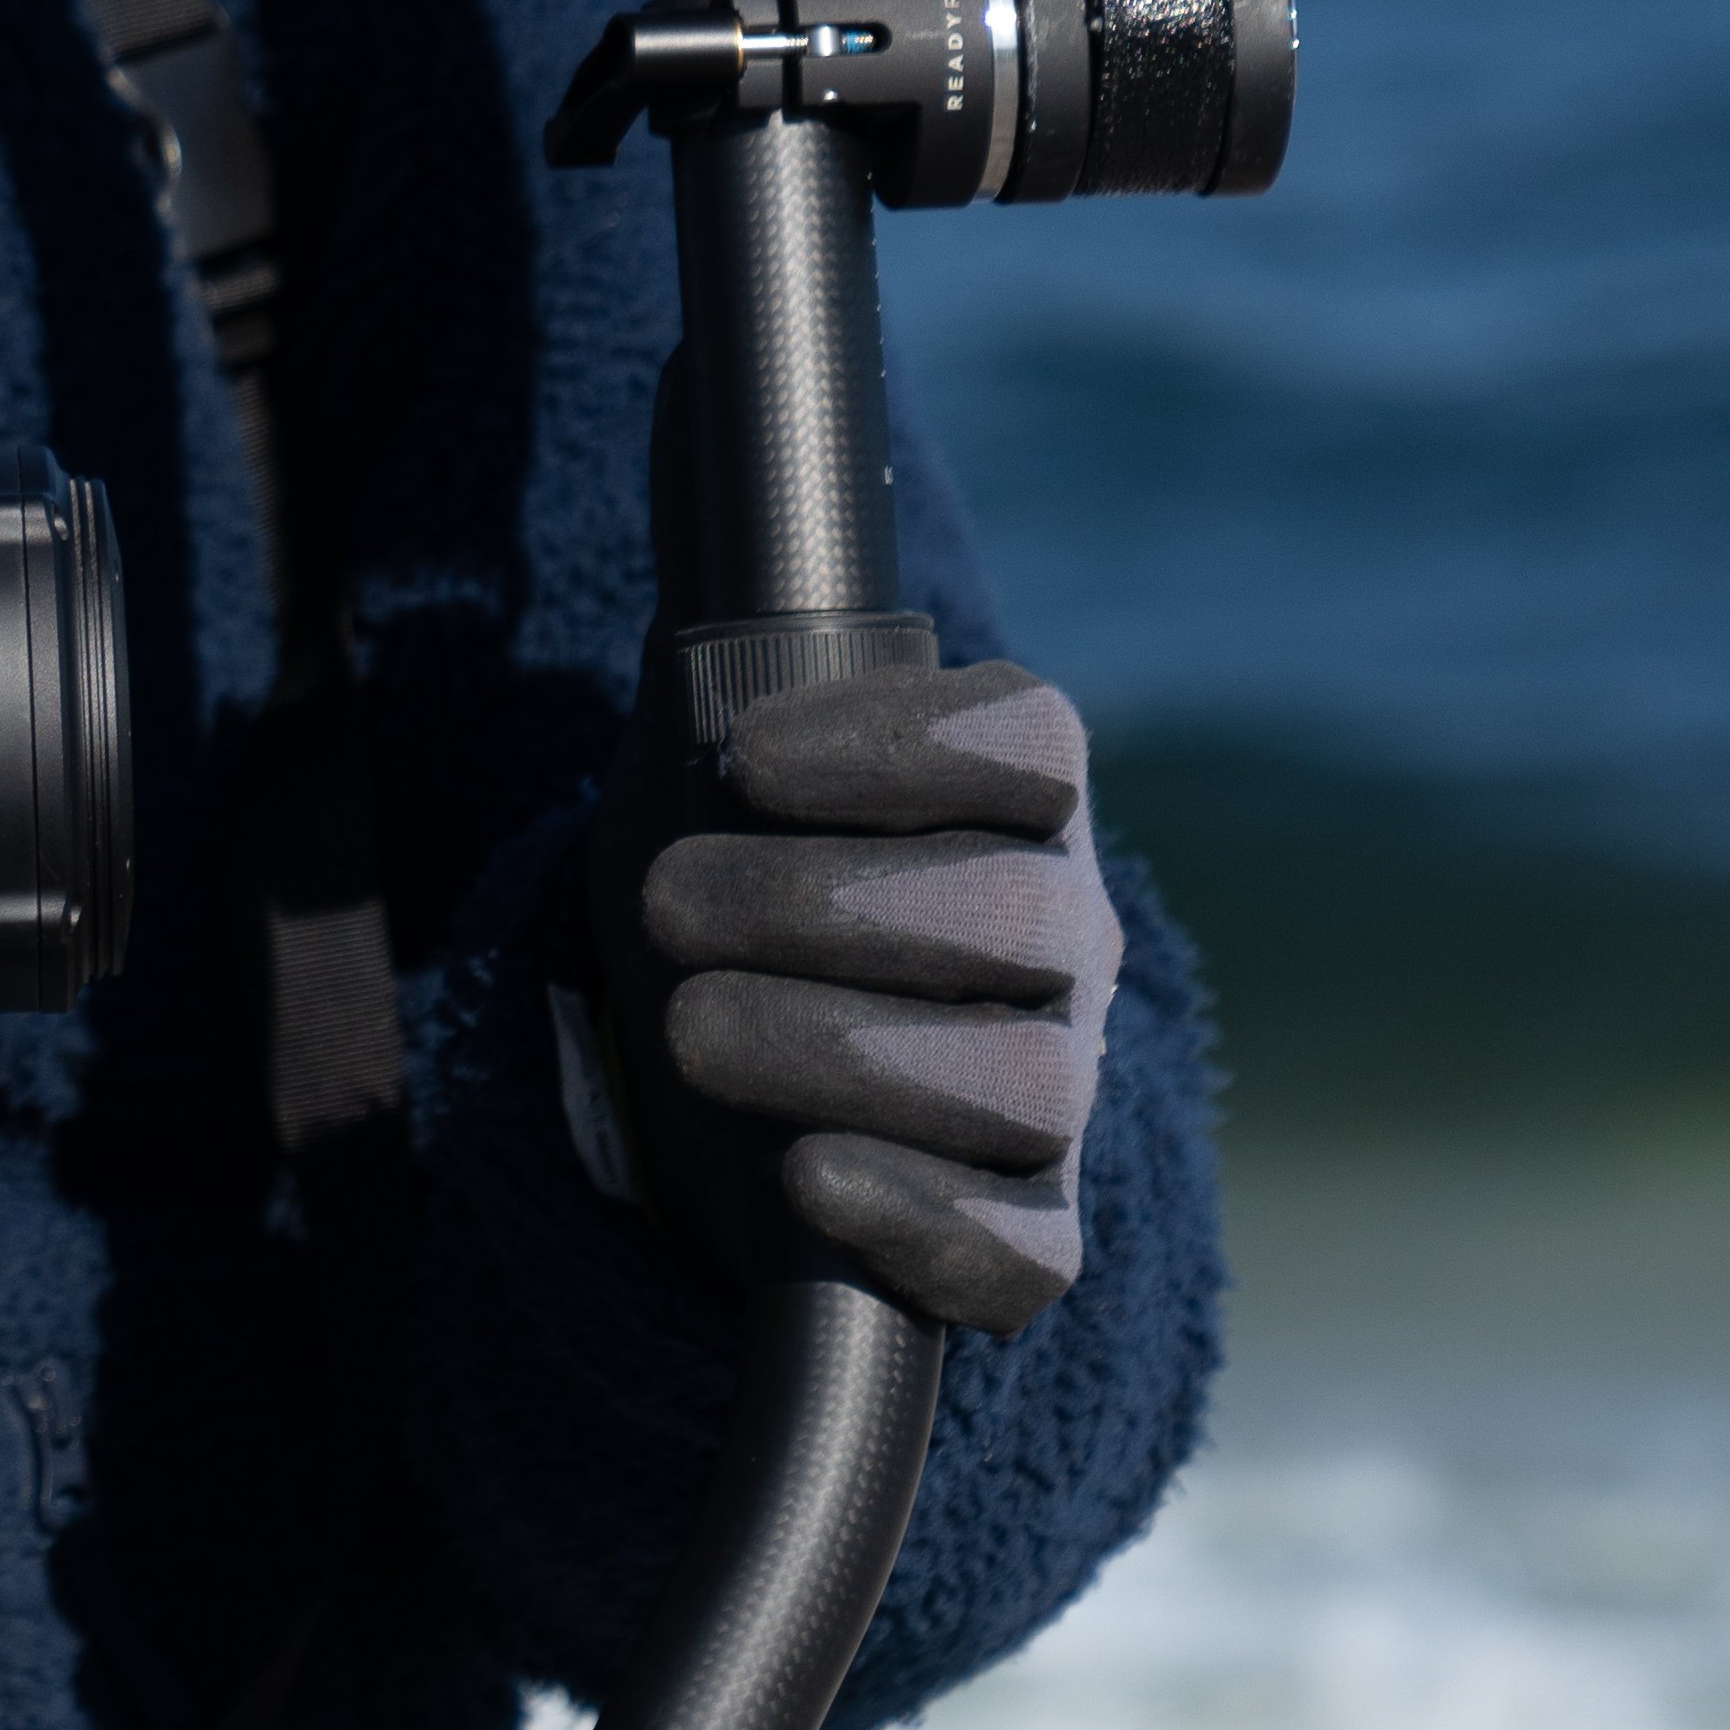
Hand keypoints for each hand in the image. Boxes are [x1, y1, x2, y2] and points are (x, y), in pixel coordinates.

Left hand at [583, 654, 1124, 1335]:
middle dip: (821, 903)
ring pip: (1023, 1084)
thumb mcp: (705, 765)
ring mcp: (1054, 1096)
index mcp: (1014, 808)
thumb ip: (719, 648)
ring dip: (836, 1050)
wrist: (710, 1078)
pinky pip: (1022, 1253)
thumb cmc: (726, 887)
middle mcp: (1062, 944)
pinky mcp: (1019, 1235)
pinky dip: (916, 1217)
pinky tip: (803, 1177)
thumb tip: (700, 476)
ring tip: (692, 1028)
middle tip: (667, 905)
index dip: (899, 741)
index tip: (743, 757)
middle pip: (1023, 911)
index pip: (1031, 744)